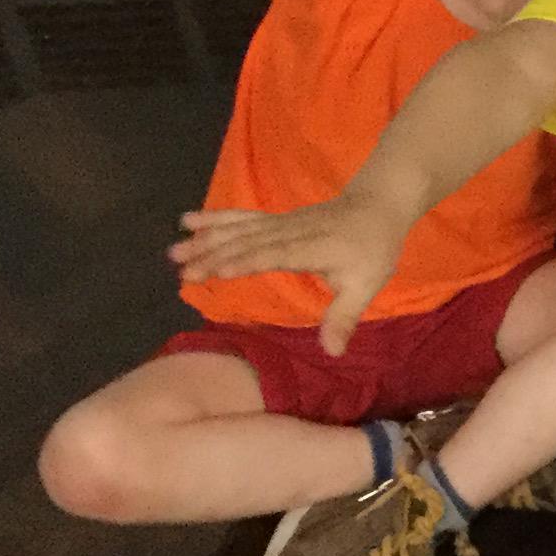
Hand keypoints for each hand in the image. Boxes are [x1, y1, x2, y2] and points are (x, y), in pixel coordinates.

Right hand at [170, 193, 417, 355]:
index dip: (247, 261)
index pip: (275, 254)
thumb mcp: (366, 284)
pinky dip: (216, 219)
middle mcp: (291, 232)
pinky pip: (242, 218)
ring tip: (175, 250)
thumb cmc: (372, 248)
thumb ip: (344, 317)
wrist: (379, 203)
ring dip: (207, 238)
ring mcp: (281, 222)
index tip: (216, 271)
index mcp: (312, 248)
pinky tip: (189, 221)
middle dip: (214, 254)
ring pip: (240, 229)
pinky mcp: (275, 219)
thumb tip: (333, 352)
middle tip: (181, 269)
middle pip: (248, 242)